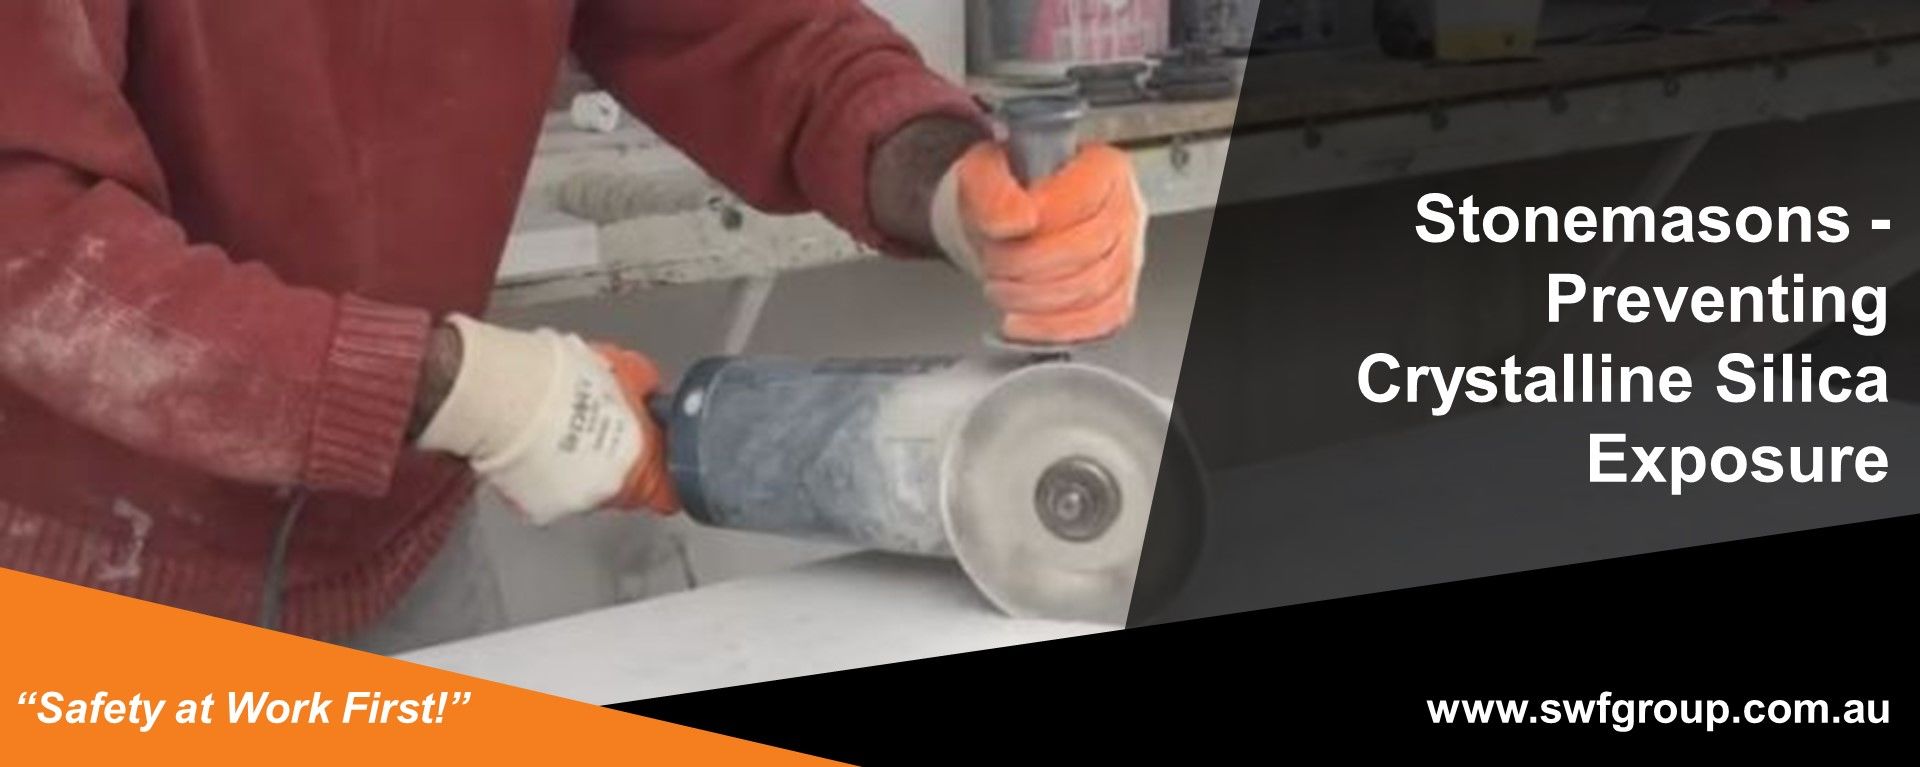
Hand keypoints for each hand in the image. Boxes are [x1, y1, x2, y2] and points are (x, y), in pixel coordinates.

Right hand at [415, 315, 677, 524]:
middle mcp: (608, 491)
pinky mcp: (537, 509)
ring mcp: (572, 503)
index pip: (665, 489)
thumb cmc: (555, 378)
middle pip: (621, 487)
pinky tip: (532, 453)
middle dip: (612, 463)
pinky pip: (546, 498)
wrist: (501, 391)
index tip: (652, 463)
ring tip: (555, 436)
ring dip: (575, 471)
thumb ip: (640, 389)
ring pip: (583, 493)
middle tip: (592, 433)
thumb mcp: (618, 370)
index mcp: (638, 461)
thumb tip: (647, 391)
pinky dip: (541, 480)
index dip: (657, 470)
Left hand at [931, 141, 1146, 343]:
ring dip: (1037, 299)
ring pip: (1096, 289)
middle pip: (1090, 249)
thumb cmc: (1006, 196)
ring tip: (1002, 289)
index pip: (1084, 200)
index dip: (1040, 222)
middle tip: (995, 265)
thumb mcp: (983, 175)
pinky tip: (1025, 322)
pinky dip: (1057, 327)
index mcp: (1103, 169)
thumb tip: (1017, 219)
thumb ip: (992, 189)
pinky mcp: (1120, 293)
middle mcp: (1125, 209)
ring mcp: (1128, 254)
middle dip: (1029, 265)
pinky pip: (1104, 319)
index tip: (1003, 231)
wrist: (1008, 223)